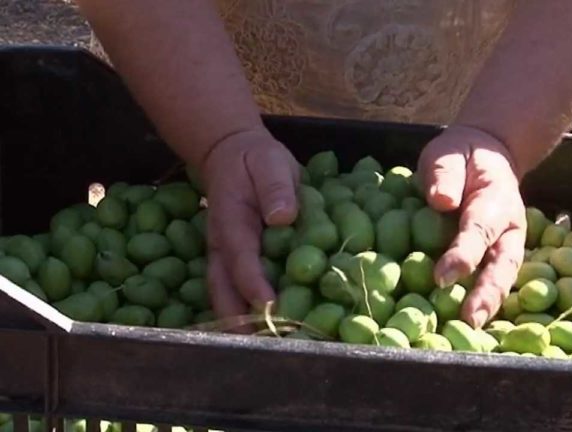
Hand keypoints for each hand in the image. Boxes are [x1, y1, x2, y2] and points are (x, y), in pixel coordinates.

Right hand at [201, 128, 299, 331]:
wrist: (234, 155)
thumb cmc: (256, 160)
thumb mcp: (270, 162)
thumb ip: (276, 187)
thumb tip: (283, 217)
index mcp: (232, 223)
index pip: (241, 259)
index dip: (254, 284)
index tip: (270, 305)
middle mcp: (222, 247)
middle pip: (223, 291)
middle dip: (240, 321)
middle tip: (264, 347)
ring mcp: (225, 257)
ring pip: (224, 296)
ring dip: (239, 324)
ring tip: (263, 351)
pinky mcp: (234, 262)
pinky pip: (234, 292)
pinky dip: (245, 313)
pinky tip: (266, 333)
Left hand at [418, 125, 526, 328]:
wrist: (488, 154)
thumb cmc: (463, 156)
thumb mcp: (449, 152)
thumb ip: (444, 172)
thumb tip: (441, 201)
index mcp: (496, 199)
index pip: (479, 230)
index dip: (463, 255)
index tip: (442, 276)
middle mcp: (508, 228)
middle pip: (503, 264)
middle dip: (487, 293)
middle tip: (469, 319)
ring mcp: (506, 245)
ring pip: (503, 278)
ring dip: (489, 304)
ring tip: (471, 328)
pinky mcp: (498, 256)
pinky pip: (494, 280)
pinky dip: (485, 302)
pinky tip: (466, 325)